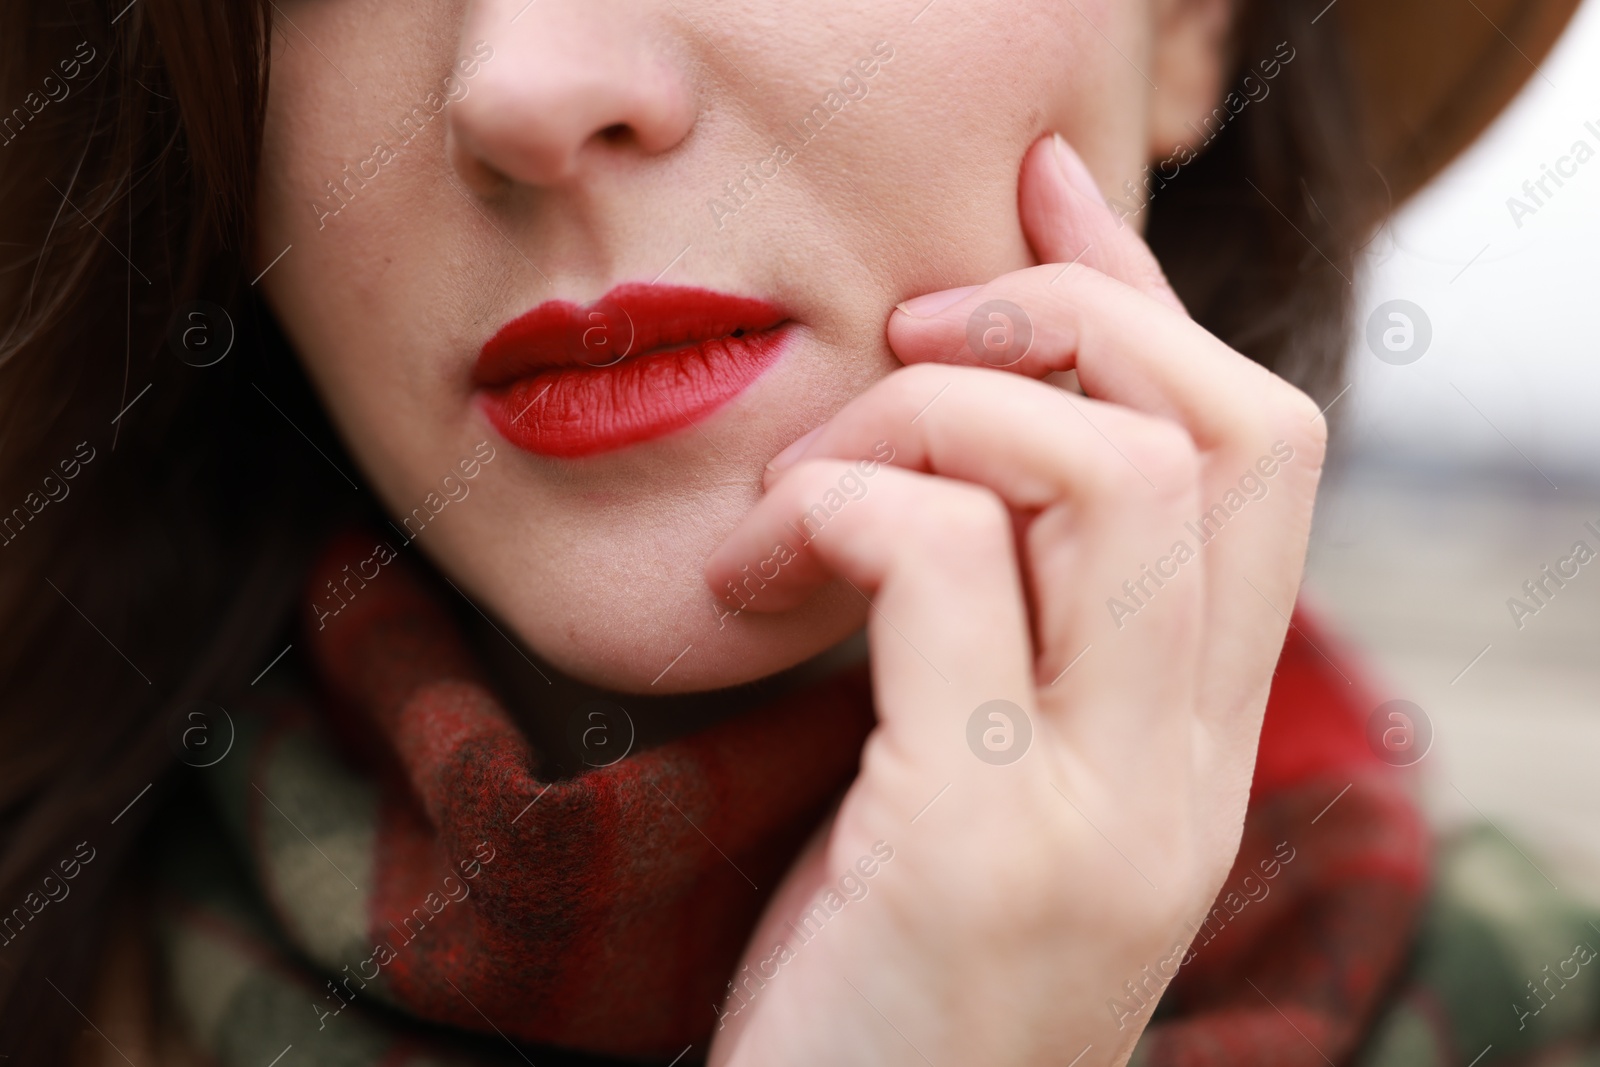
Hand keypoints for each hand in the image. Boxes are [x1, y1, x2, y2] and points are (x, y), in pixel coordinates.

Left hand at [703, 133, 1325, 1066]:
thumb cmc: (877, 985)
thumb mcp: (978, 794)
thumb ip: (1014, 640)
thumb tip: (962, 449)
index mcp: (1201, 751)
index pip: (1258, 458)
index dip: (1145, 297)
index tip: (1037, 198)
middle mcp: (1189, 774)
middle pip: (1223, 432)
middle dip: (1057, 317)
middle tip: (909, 324)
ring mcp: (1100, 815)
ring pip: (1100, 474)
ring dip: (923, 417)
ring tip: (804, 495)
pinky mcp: (970, 844)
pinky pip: (936, 562)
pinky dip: (837, 510)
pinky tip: (753, 572)